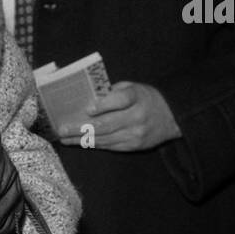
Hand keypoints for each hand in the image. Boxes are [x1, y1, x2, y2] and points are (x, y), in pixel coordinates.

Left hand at [57, 81, 179, 151]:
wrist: (172, 117)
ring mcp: (135, 134)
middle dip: (80, 128)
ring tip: (64, 138)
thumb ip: (112, 93)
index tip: (88, 109)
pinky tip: (79, 142)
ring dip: (81, 139)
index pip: (120, 100)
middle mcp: (137, 116)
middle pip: (106, 124)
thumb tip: (86, 100)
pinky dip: (93, 144)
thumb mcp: (133, 88)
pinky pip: (109, 146)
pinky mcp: (133, 146)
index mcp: (137, 97)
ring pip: (104, 138)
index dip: (103, 105)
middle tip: (62, 129)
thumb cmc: (145, 98)